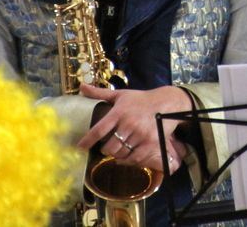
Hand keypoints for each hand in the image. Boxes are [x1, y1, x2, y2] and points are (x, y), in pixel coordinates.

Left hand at [77, 84, 191, 173]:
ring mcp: (140, 134)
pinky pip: (134, 158)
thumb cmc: (140, 99)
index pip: (99, 129)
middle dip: (105, 149)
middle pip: (109, 147)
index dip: (88, 140)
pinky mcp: (150, 143)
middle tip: (107, 147)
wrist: (167, 102)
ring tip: (117, 150)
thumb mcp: (120, 94)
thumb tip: (81, 87)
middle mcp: (129, 123)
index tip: (80, 147)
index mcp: (119, 112)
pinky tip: (125, 157)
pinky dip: (127, 160)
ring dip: (117, 154)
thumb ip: (99, 93)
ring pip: (121, 153)